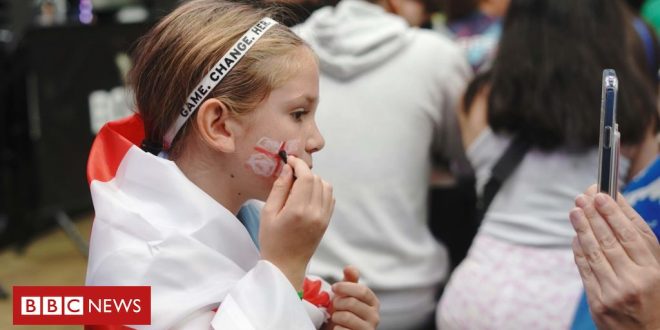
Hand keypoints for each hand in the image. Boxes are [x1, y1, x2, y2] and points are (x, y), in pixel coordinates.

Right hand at [259, 155, 334, 289]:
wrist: (285, 266)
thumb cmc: (272, 241)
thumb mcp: (268, 213)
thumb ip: (279, 189)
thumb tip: (288, 169)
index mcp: (298, 210)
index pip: (306, 177)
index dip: (299, 164)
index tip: (289, 160)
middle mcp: (315, 212)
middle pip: (317, 179)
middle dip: (304, 172)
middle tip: (290, 175)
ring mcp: (324, 218)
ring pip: (326, 186)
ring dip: (314, 181)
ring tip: (298, 187)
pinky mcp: (327, 222)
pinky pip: (330, 198)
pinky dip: (321, 191)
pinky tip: (307, 196)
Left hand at [324, 266, 379, 329]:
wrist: (337, 329)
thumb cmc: (343, 311)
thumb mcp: (346, 294)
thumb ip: (349, 281)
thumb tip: (350, 268)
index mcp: (373, 302)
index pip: (363, 291)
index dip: (346, 287)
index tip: (334, 287)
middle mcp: (374, 317)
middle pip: (353, 303)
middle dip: (338, 302)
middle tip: (334, 305)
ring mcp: (368, 329)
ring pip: (346, 317)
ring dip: (335, 316)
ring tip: (336, 317)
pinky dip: (336, 328)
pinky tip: (337, 328)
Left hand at [570, 185, 659, 329]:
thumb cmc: (652, 294)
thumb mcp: (655, 267)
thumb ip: (637, 238)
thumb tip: (618, 204)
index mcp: (653, 271)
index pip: (630, 235)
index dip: (613, 212)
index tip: (600, 194)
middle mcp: (634, 281)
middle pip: (609, 240)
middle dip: (593, 216)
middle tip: (582, 197)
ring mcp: (614, 293)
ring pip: (594, 253)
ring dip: (582, 229)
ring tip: (575, 211)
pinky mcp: (597, 302)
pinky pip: (585, 270)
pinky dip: (578, 251)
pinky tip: (575, 236)